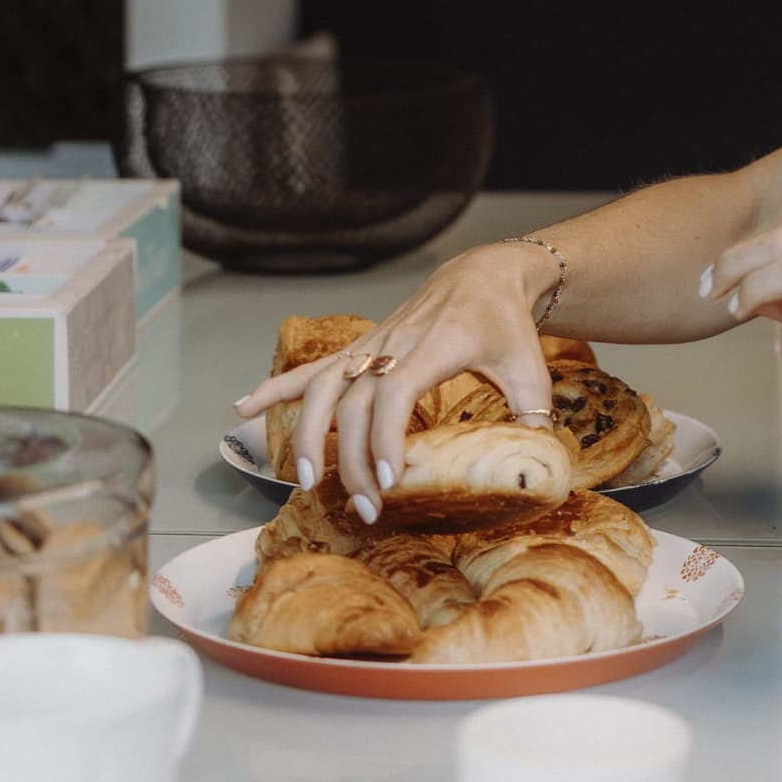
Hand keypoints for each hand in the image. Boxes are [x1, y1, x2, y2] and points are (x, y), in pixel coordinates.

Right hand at [230, 240, 558, 521]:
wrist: (483, 275)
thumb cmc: (506, 325)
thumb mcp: (531, 369)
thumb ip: (533, 417)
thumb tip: (538, 464)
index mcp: (436, 344)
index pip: (396, 389)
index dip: (385, 434)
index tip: (387, 478)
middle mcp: (394, 342)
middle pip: (353, 401)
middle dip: (349, 458)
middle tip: (362, 506)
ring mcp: (371, 345)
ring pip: (322, 385)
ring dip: (306, 432)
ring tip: (303, 480)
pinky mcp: (360, 349)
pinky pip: (310, 368)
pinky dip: (275, 388)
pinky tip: (243, 408)